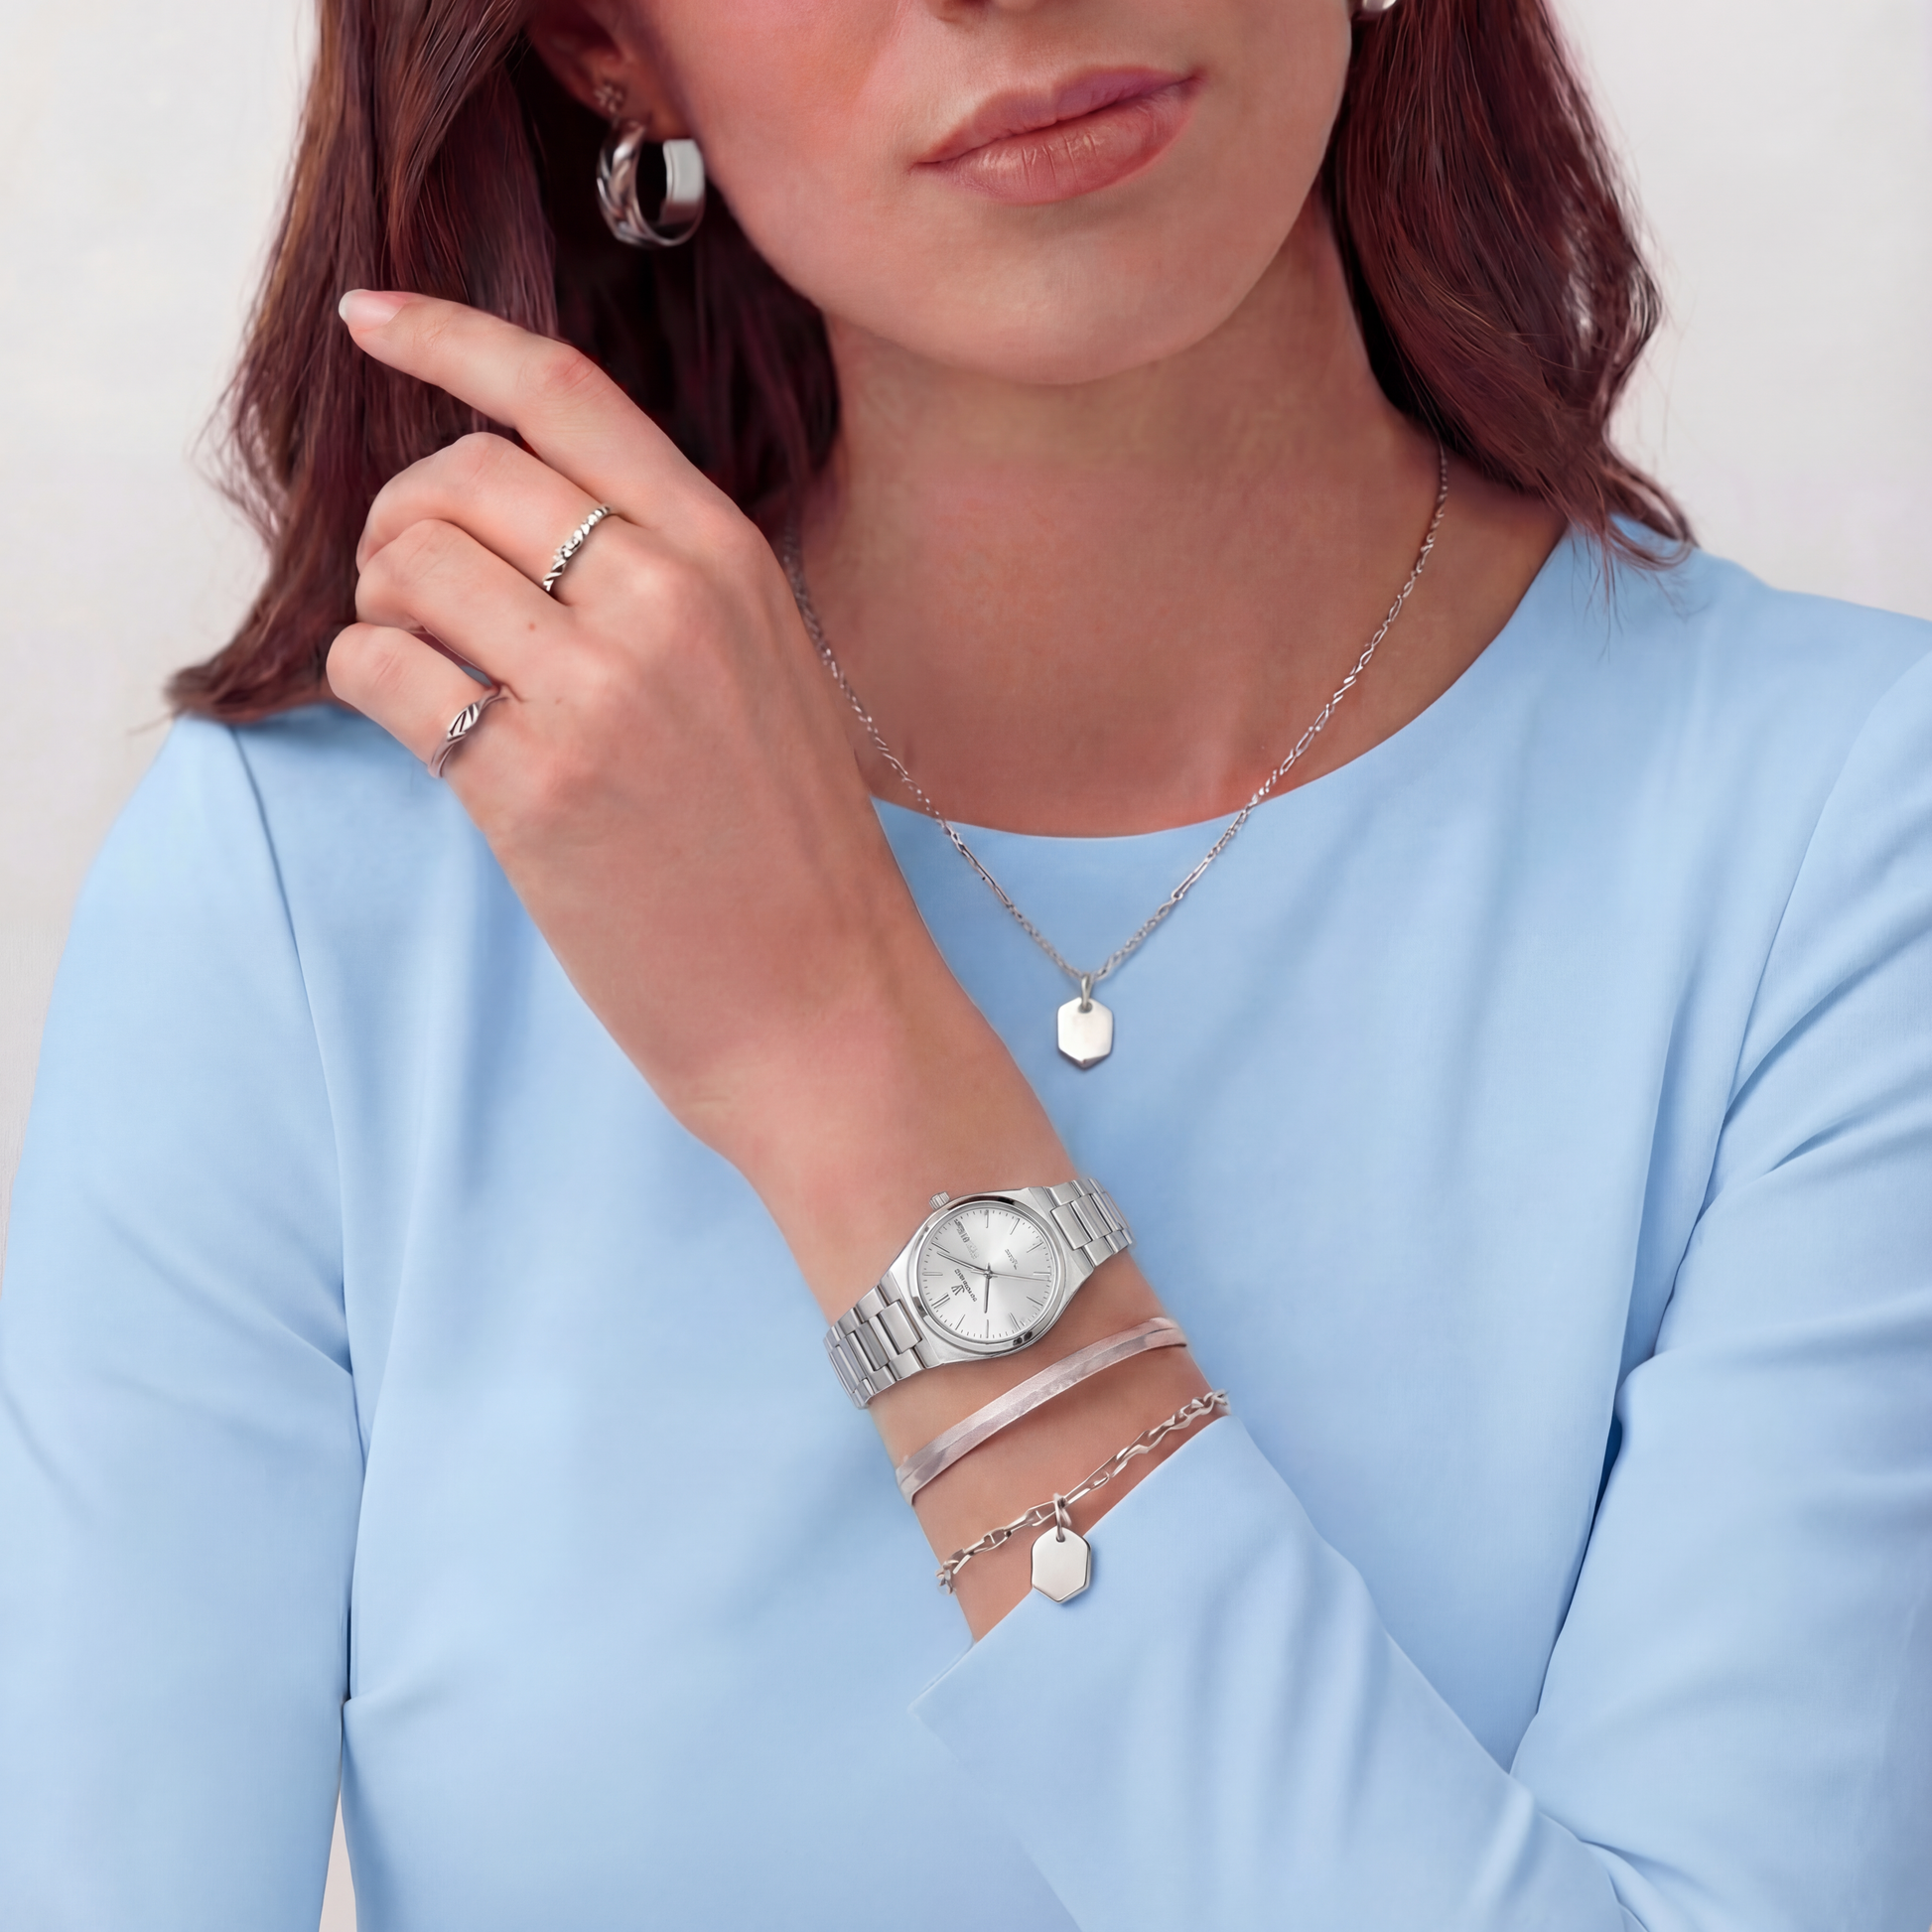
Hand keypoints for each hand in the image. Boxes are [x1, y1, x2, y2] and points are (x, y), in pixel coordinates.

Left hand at [325, 293, 1066, 1310]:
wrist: (826, 1006)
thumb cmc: (791, 853)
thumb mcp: (763, 673)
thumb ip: (663, 577)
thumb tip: (506, 513)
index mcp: (727, 557)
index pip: (564, 393)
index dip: (447, 336)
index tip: (372, 320)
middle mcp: (665, 600)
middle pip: (457, 476)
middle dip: (401, 522)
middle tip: (420, 592)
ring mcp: (599, 693)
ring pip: (406, 564)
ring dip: (385, 608)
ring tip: (433, 670)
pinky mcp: (534, 788)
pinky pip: (385, 669)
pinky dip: (375, 682)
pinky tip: (427, 727)